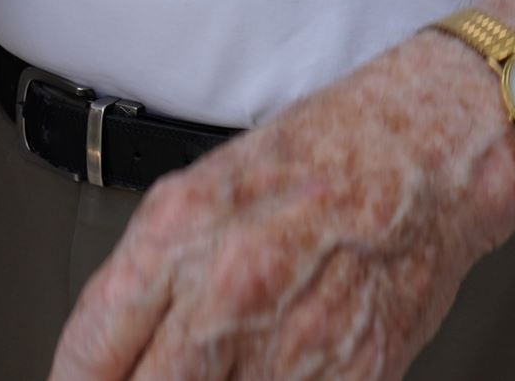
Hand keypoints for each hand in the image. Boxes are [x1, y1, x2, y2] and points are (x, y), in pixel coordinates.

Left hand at [50, 35, 514, 380]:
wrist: (423, 157)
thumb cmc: (313, 162)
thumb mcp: (195, 192)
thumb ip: (140, 277)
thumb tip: (99, 357)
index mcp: (178, 238)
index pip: (91, 351)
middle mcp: (230, 293)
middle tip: (146, 379)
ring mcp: (293, 344)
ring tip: (214, 369)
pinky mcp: (352, 378)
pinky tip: (261, 371)